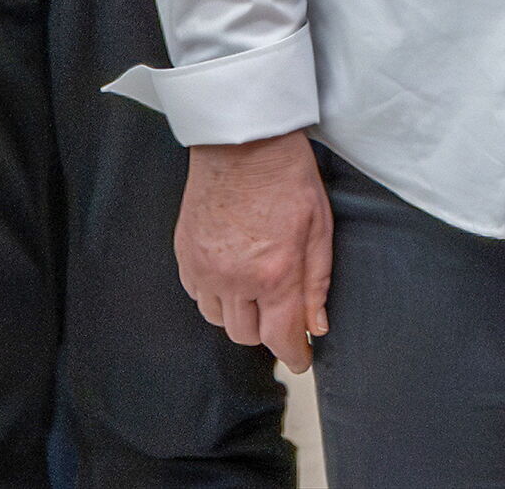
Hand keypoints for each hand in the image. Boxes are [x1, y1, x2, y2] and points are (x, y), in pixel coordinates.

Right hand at [175, 134, 330, 373]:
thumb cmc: (287, 178)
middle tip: (284, 313)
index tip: (303, 359)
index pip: (281, 337)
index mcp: (274, 274)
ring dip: (241, 316)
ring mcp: (204, 270)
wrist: (242, 144)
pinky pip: (198, 297)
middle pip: (247, 336)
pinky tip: (233, 277)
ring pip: (220, 320)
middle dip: (269, 331)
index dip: (295, 354)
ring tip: (258, 291)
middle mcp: (233, 280)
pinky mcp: (184, 257)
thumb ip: (317, 282)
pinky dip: (216, 297)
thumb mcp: (320, 228)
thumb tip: (317, 324)